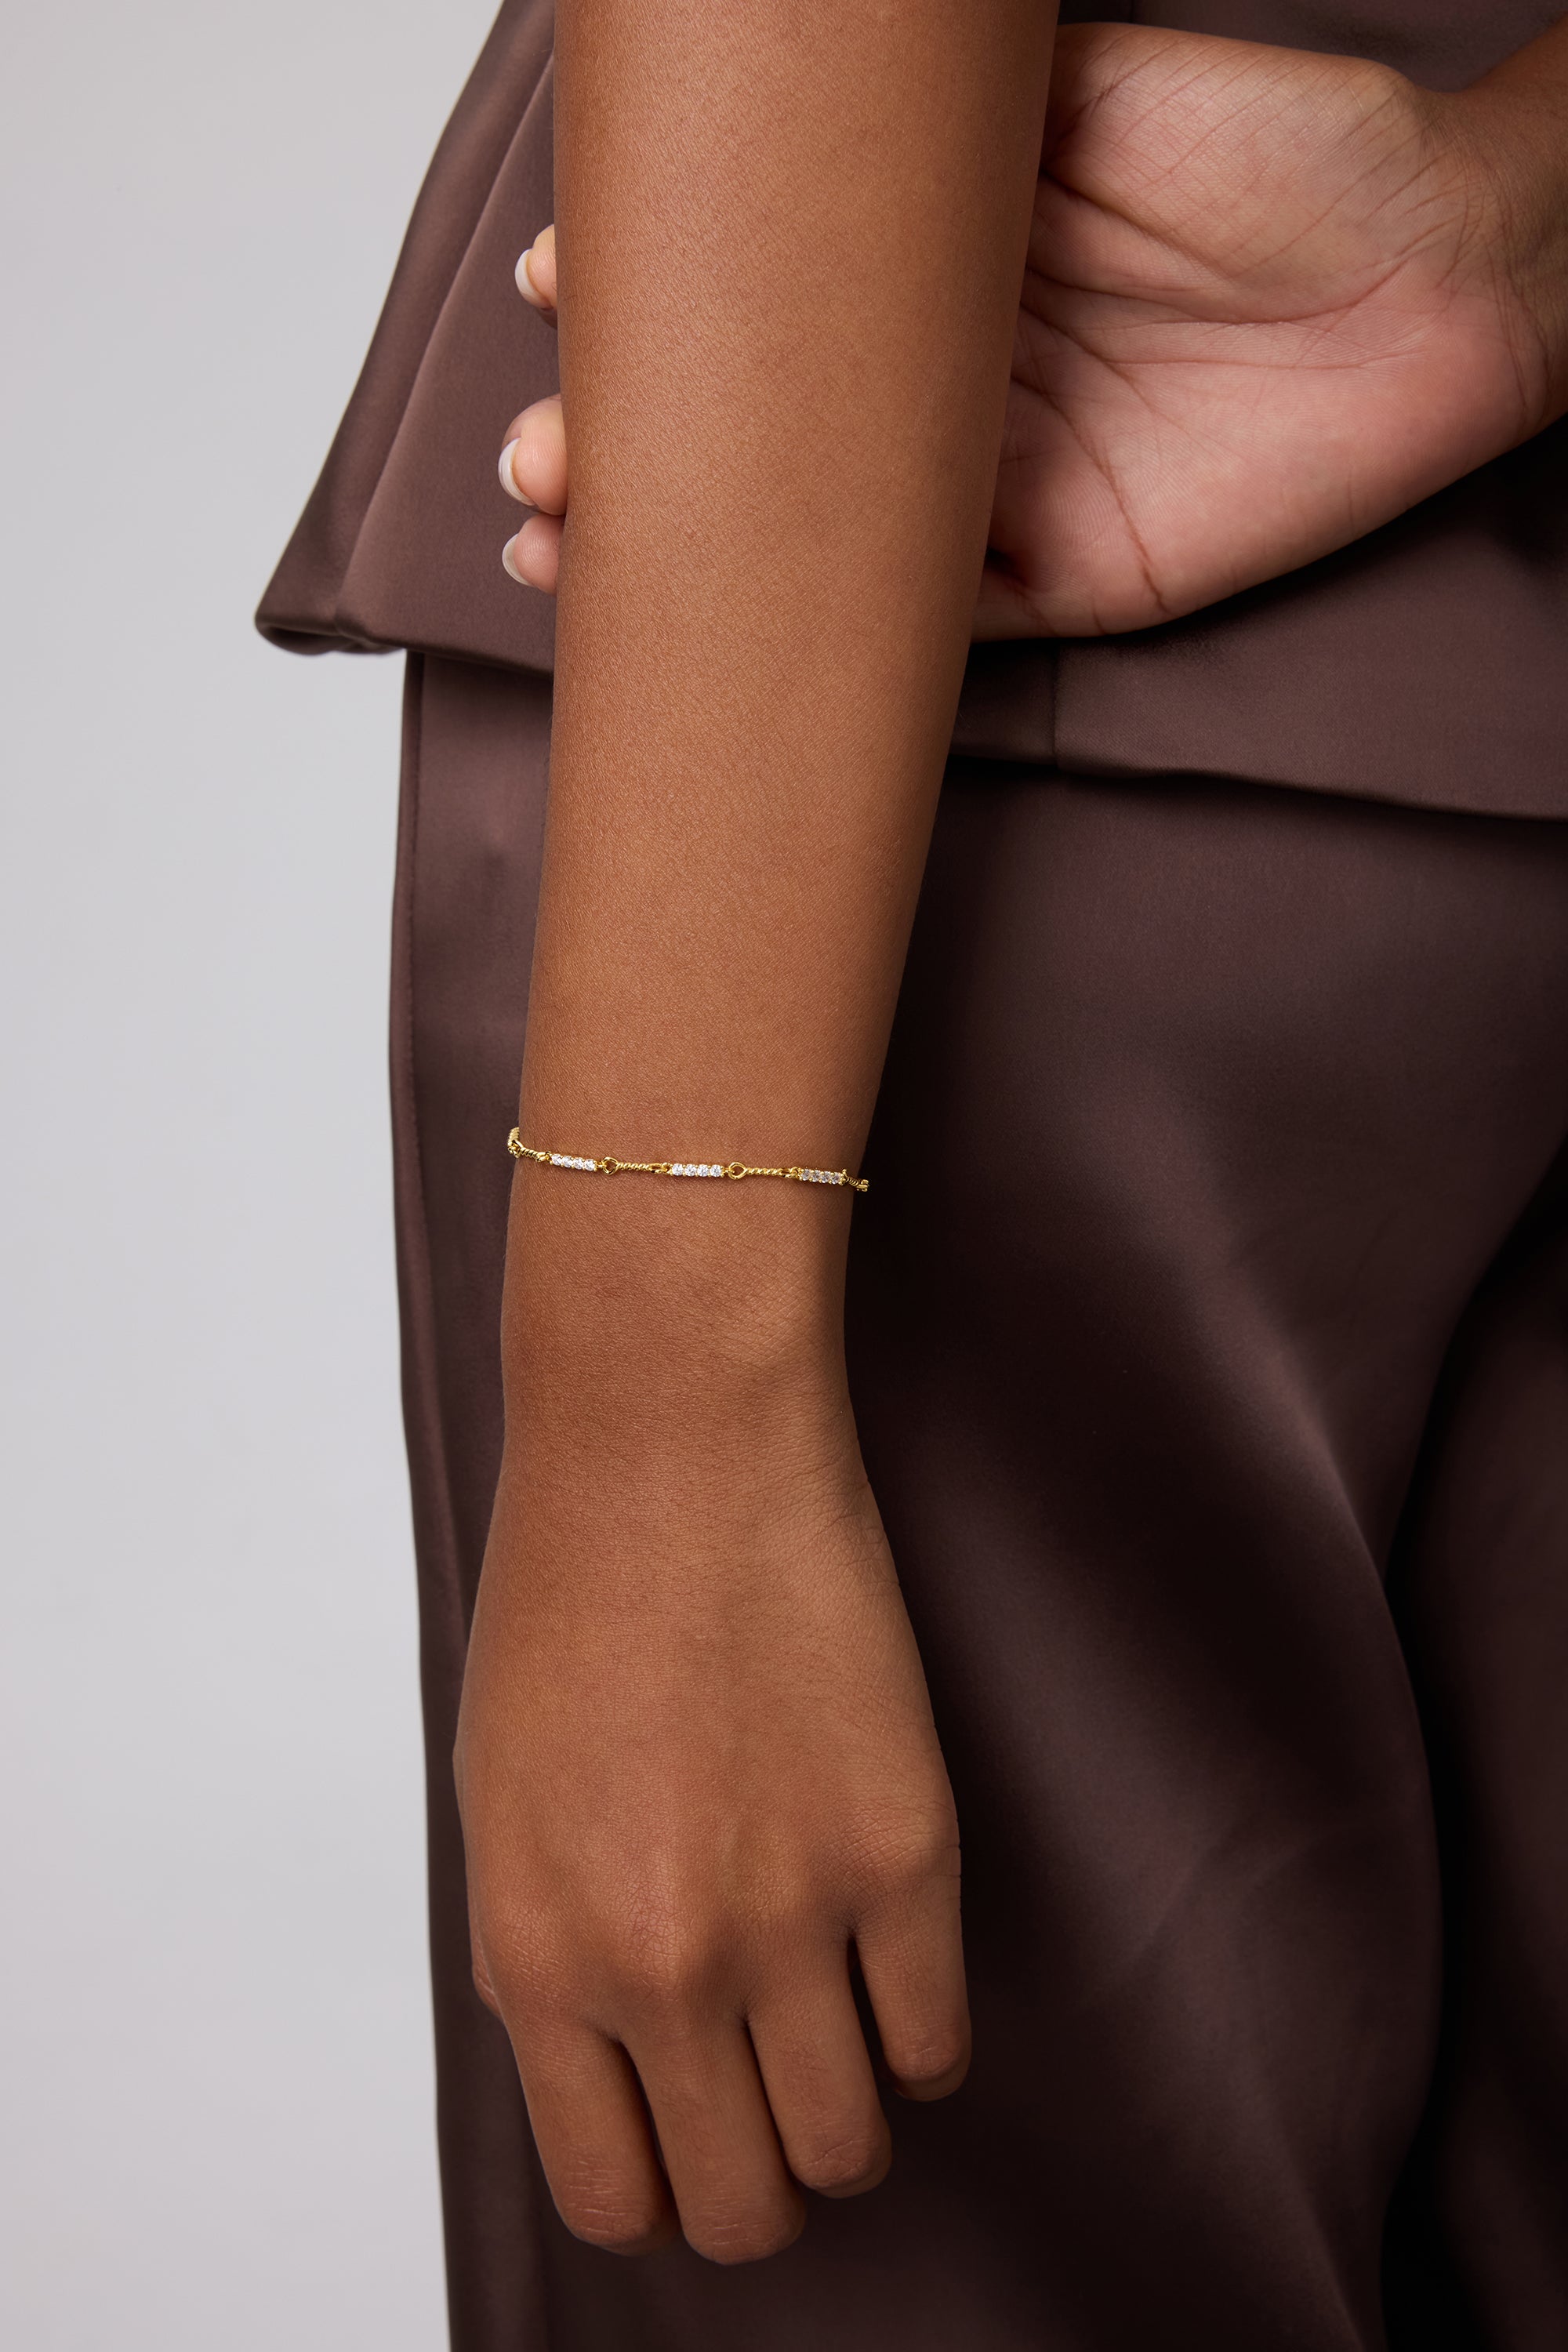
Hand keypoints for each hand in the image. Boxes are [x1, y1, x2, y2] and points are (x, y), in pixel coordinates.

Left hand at [454, 1205, 966, 2262]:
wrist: (671, 1445)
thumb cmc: (572, 1600)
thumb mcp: (507, 1805)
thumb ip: (556, 1958)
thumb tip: (624, 2072)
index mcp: (539, 1958)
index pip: (615, 2196)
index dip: (663, 2188)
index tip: (689, 2144)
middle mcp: (661, 1967)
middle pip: (745, 2203)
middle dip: (760, 2174)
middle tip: (771, 2101)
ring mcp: (792, 1917)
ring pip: (852, 2149)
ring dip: (849, 2116)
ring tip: (839, 2037)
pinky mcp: (905, 1850)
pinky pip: (940, 2043)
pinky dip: (922, 2037)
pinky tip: (895, 1968)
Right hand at [498, 26, 1565, 634]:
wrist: (1446, 270)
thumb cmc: (1287, 151)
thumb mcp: (1081, 87)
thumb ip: (947, 121)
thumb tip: (802, 78)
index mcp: (949, 279)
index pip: (773, 310)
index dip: (658, 305)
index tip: (551, 287)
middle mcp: (958, 394)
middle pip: (769, 445)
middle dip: (637, 453)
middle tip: (537, 463)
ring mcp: (1005, 496)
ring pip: (819, 549)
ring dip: (696, 556)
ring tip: (568, 548)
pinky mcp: (1068, 586)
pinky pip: (933, 627)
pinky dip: (830, 639)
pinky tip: (737, 629)